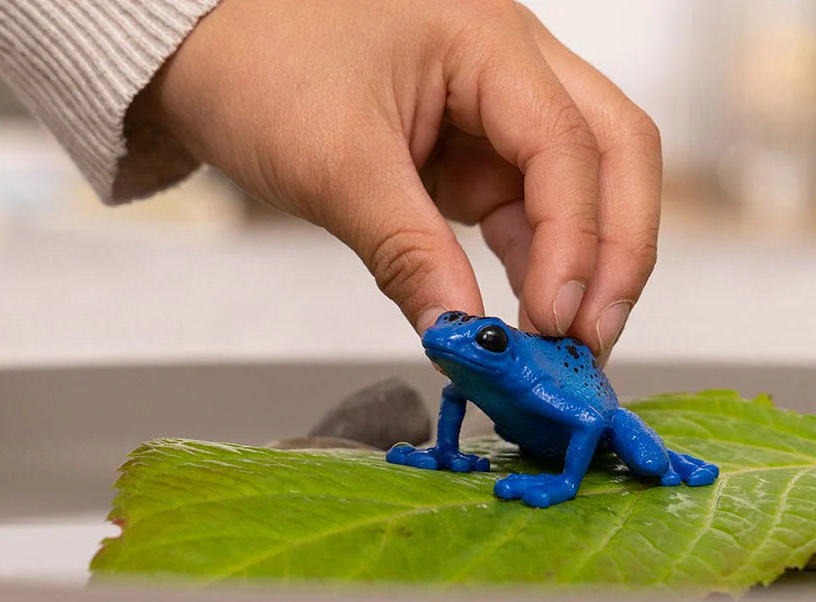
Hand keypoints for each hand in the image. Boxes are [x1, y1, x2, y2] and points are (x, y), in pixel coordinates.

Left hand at [139, 0, 661, 359]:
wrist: (199, 48)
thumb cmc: (255, 62)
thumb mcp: (336, 166)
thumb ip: (409, 254)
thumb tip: (462, 337)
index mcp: (489, 40)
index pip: (569, 145)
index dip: (578, 241)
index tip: (556, 322)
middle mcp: (512, 66)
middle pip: (614, 152)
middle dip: (616, 250)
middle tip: (593, 340)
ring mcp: (495, 110)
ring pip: (579, 187)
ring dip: (581, 266)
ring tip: (565, 348)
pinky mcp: (470, 151)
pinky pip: (524, 210)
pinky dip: (532, 265)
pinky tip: (526, 317)